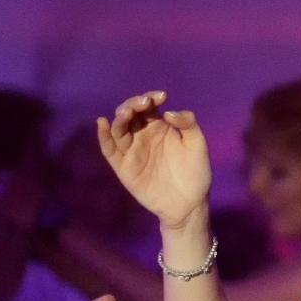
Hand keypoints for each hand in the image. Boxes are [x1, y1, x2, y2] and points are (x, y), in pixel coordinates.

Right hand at [97, 92, 211, 230]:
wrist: (189, 203)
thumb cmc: (195, 172)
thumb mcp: (197, 144)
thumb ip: (188, 123)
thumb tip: (167, 112)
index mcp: (159, 127)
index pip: (148, 107)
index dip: (151, 98)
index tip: (162, 96)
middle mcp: (142, 135)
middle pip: (130, 113)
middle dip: (134, 104)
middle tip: (145, 103)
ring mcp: (131, 150)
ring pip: (118, 128)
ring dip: (120, 116)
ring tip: (127, 112)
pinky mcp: (123, 166)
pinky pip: (109, 149)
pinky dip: (103, 136)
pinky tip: (103, 123)